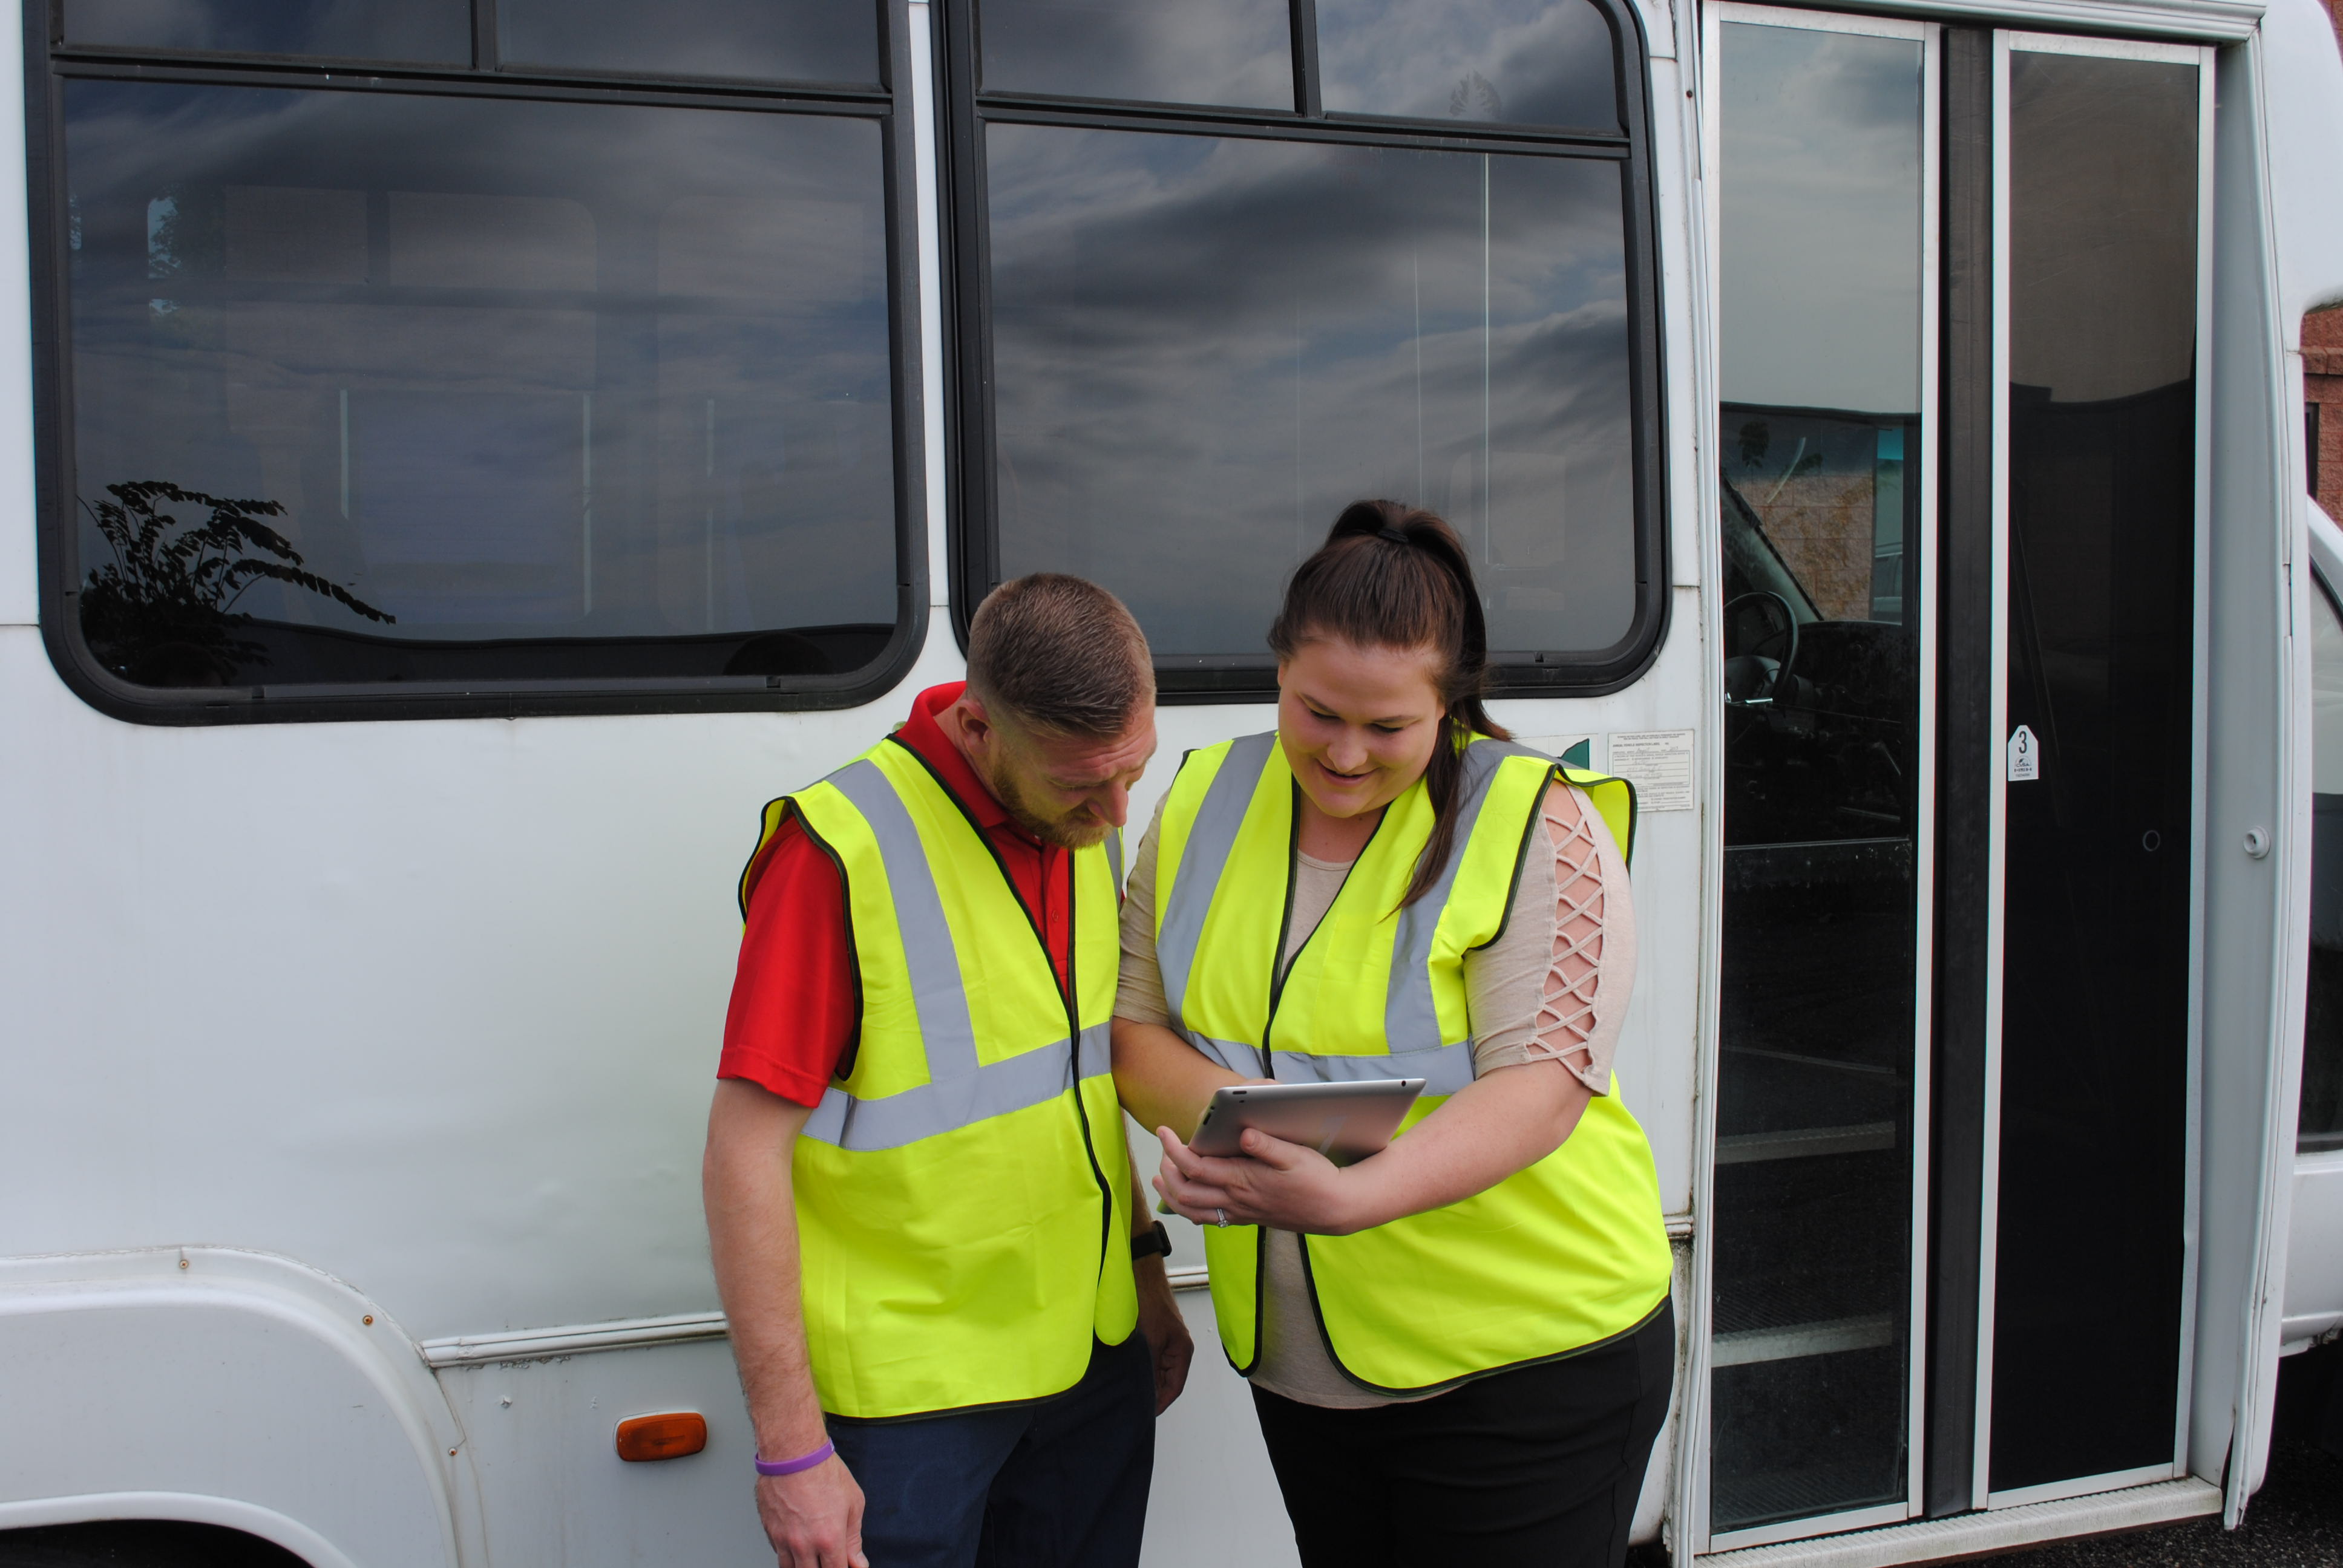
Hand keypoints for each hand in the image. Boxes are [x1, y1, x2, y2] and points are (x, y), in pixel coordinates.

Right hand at [754, 1453, 868, 1567]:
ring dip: (804, 1566)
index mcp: (829, 1539)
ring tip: (814, 1555)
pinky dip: (790, 1554)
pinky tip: (799, 1542)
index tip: (846, 1565)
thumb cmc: (823, 1471)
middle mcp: (804, 1544)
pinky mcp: (770, 1531)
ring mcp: (783, 1539)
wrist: (792, 1453)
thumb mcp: (853, 1503)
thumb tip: (858, 1563)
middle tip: (829, 1557)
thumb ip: (855, 1538)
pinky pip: (779, 1554)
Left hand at [1134, 1256, 1194, 1413]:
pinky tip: (1130, 1375)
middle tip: (1135, 1406)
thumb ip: (1151, 1369)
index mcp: (1183, 1351)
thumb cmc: (1150, 1305)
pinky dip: (1144, 1369)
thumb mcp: (1150, 1342)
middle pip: (1168, 1381)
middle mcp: (1178, 1350)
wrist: (1141, 1278)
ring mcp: (1167, 1343)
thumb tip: (1148, 1394)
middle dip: (1153, 1393)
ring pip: (1159, 1371)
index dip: (1161, 1402)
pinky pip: (1152, 1360)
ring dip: (1147, 1381)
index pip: (1175, 1387)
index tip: (1147, 1414)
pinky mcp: (1157, 1337)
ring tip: (1131, 1394)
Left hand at [1150, 1124, 1367, 1234]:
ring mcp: (1240, 1212)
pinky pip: (1208, 1219)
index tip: (1163, 1131)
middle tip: (1164, 1149)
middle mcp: (1236, 1200)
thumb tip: (1244, 1133)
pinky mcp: (1246, 1218)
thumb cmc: (1317, 1179)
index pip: (1195, 1167)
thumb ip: (1267, 1145)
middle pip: (1184, 1192)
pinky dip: (1190, 1209)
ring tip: (1162, 1176)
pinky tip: (1189, 1197)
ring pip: (1192, 1211)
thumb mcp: (1296, 1156)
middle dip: (1167, 1171)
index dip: (1173, 1149)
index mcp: (1243, 1180)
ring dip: (1172, 1194)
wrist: (1334, 1209)